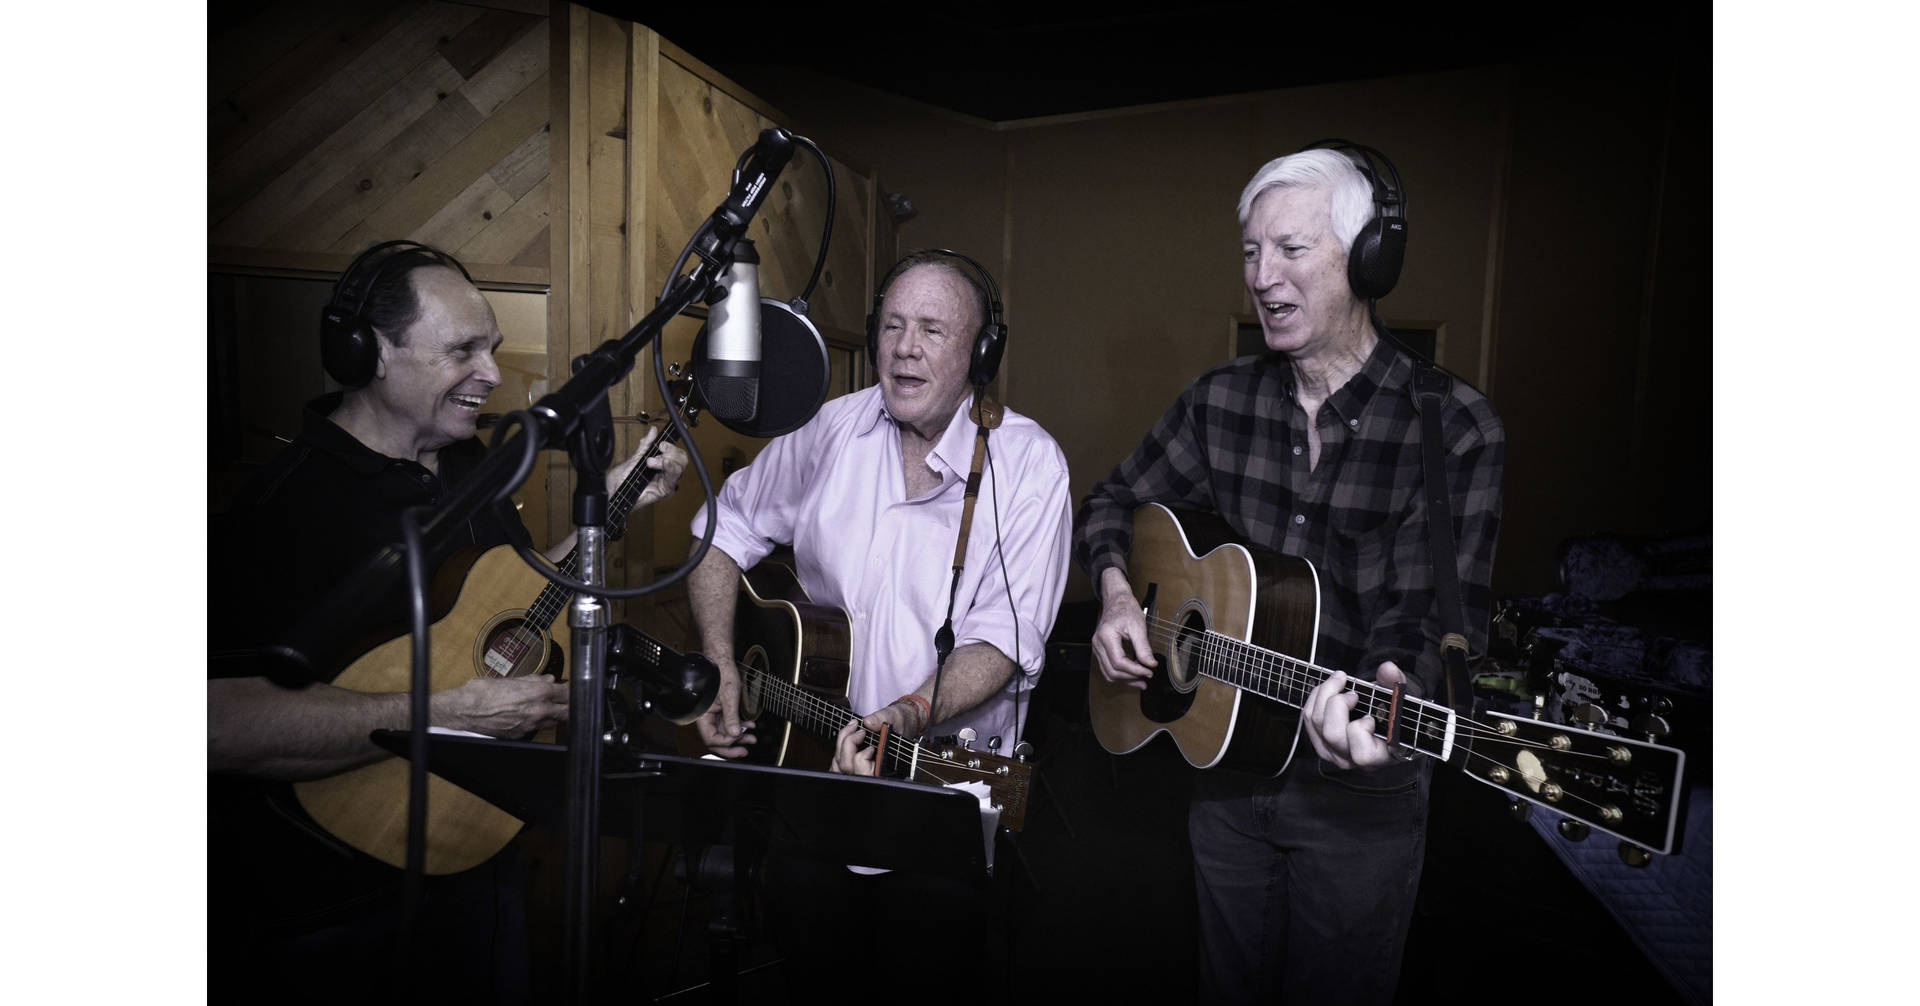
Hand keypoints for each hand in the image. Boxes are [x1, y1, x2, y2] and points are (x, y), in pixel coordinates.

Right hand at [437, 674, 568, 736]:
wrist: (464, 711)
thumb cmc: (483, 692)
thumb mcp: (511, 680)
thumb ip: (533, 680)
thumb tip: (548, 679)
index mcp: (538, 693)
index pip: (568, 693)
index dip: (572, 690)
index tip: (573, 687)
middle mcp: (538, 711)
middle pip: (568, 712)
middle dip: (570, 706)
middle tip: (568, 700)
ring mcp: (530, 726)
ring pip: (554, 722)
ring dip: (555, 715)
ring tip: (549, 707)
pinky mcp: (521, 735)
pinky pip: (536, 729)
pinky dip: (538, 723)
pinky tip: (531, 716)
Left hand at [608, 426, 687, 507]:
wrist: (614, 490)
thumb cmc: (622, 478)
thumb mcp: (635, 457)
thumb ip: (646, 445)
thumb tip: (653, 431)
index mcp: (662, 465)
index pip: (676, 452)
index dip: (673, 444)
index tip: (663, 441)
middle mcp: (667, 473)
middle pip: (682, 458)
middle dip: (673, 450)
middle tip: (661, 447)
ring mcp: (667, 482)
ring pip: (680, 467)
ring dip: (668, 459)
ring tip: (652, 460)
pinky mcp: (665, 491)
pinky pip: (673, 478)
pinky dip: (669, 467)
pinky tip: (660, 463)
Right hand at [693, 648, 755, 757]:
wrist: (723, 660)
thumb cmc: (721, 673)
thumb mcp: (729, 696)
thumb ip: (731, 717)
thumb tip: (734, 734)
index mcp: (703, 714)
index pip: (711, 738)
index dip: (725, 742)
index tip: (738, 740)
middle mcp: (707, 717)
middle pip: (716, 739)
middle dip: (731, 746)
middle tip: (744, 750)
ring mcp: (715, 714)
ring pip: (725, 732)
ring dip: (738, 737)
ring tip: (751, 739)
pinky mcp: (722, 710)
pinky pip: (729, 723)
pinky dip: (739, 726)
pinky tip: (749, 726)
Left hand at [828, 700, 918, 774]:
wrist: (901, 723)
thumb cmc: (900, 723)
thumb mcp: (894, 717)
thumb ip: (882, 719)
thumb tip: (868, 722)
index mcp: (884, 768)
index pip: (865, 773)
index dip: (861, 757)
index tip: (865, 736)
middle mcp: (870, 773)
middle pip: (847, 767)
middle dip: (847, 743)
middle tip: (857, 728)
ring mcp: (858, 771)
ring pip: (839, 766)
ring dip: (841, 744)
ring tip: (851, 728)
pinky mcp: (851, 766)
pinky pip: (837, 764)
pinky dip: (838, 748)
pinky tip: (846, 736)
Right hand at [1090, 567, 1155, 687]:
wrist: (1116, 601)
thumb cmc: (1126, 609)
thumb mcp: (1138, 626)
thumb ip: (1144, 647)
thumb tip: (1150, 664)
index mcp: (1106, 636)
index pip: (1119, 662)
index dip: (1135, 670)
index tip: (1149, 672)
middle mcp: (1098, 644)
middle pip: (1112, 671)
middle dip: (1131, 677)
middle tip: (1148, 677)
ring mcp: (1097, 648)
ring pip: (1108, 673)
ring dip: (1125, 679)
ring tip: (1142, 681)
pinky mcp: (1101, 651)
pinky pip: (1108, 668)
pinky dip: (1121, 674)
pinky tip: (1134, 675)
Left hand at [1302, 661, 1409, 769]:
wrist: (1384, 722)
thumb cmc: (1395, 714)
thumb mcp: (1401, 698)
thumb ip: (1396, 683)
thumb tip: (1387, 669)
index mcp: (1378, 756)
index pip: (1362, 754)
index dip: (1361, 730)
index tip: (1369, 716)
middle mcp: (1352, 759)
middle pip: (1332, 733)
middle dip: (1338, 703)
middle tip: (1352, 693)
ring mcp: (1333, 752)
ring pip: (1316, 723)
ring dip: (1324, 694)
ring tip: (1340, 681)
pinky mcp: (1320, 742)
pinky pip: (1308, 718)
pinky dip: (1315, 697)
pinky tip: (1329, 688)